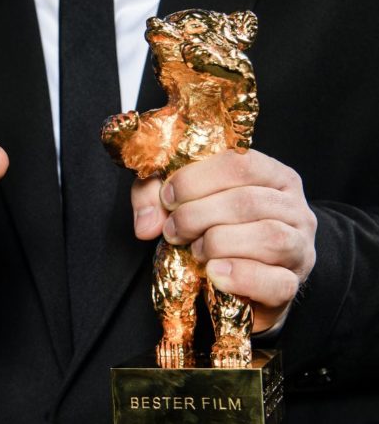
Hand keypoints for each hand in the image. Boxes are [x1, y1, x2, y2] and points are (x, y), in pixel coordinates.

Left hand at [131, 149, 316, 332]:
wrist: (242, 280)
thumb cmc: (214, 230)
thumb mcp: (181, 202)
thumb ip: (154, 198)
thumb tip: (146, 225)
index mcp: (272, 175)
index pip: (240, 162)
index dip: (195, 179)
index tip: (167, 198)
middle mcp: (293, 207)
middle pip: (248, 200)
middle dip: (198, 215)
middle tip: (172, 230)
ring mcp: (299, 246)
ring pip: (268, 237)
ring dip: (218, 243)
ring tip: (195, 251)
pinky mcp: (292, 284)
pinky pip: (275, 281)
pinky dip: (239, 277)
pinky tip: (214, 274)